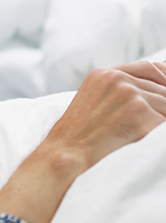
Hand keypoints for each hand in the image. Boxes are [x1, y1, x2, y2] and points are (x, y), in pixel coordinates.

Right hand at [0, 60, 165, 222]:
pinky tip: (143, 141)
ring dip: (162, 120)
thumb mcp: (94, 101)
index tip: (165, 95)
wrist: (66, 154)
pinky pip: (165, 121)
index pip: (151, 67)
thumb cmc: (79, 136)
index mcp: (104, 74)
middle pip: (163, 87)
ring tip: (142, 134)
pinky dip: (160, 133)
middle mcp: (117, 78)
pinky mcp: (139, 112)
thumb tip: (158, 92)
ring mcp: (128, 94)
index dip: (164, 81)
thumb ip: (121, 90)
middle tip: (151, 121)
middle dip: (163, 106)